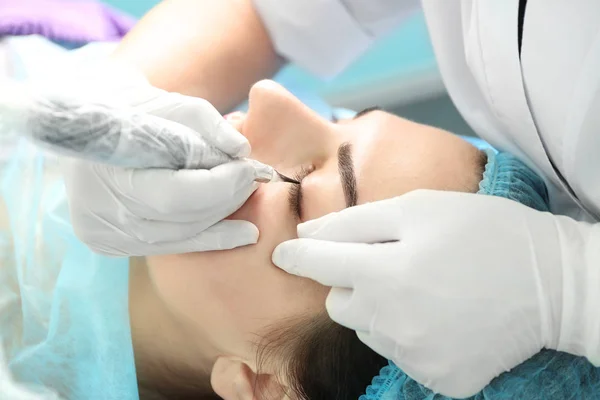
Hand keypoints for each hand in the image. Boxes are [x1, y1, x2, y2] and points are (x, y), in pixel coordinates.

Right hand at [35, 61, 259, 255]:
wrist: (92, 126)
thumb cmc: (136, 110)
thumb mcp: (171, 104)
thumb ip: (208, 123)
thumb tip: (242, 150)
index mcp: (106, 169)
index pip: (176, 194)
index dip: (220, 185)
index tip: (248, 168)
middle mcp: (99, 210)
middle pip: (181, 218)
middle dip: (226, 198)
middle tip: (254, 179)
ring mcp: (103, 233)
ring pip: (180, 236)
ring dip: (222, 218)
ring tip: (248, 196)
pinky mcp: (111, 244)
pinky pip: (171, 245)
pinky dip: (209, 237)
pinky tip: (242, 233)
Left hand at [273, 189, 599, 397]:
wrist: (553, 282)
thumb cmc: (484, 231)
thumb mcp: (420, 208)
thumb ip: (356, 222)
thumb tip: (308, 234)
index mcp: (386, 273)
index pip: (320, 265)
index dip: (300, 256)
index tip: (284, 253)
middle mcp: (394, 323)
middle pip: (340, 304)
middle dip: (353, 282)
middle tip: (392, 264)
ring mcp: (416, 357)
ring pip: (368, 330)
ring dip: (381, 309)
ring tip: (424, 288)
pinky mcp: (438, 379)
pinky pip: (399, 354)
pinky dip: (409, 335)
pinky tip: (441, 316)